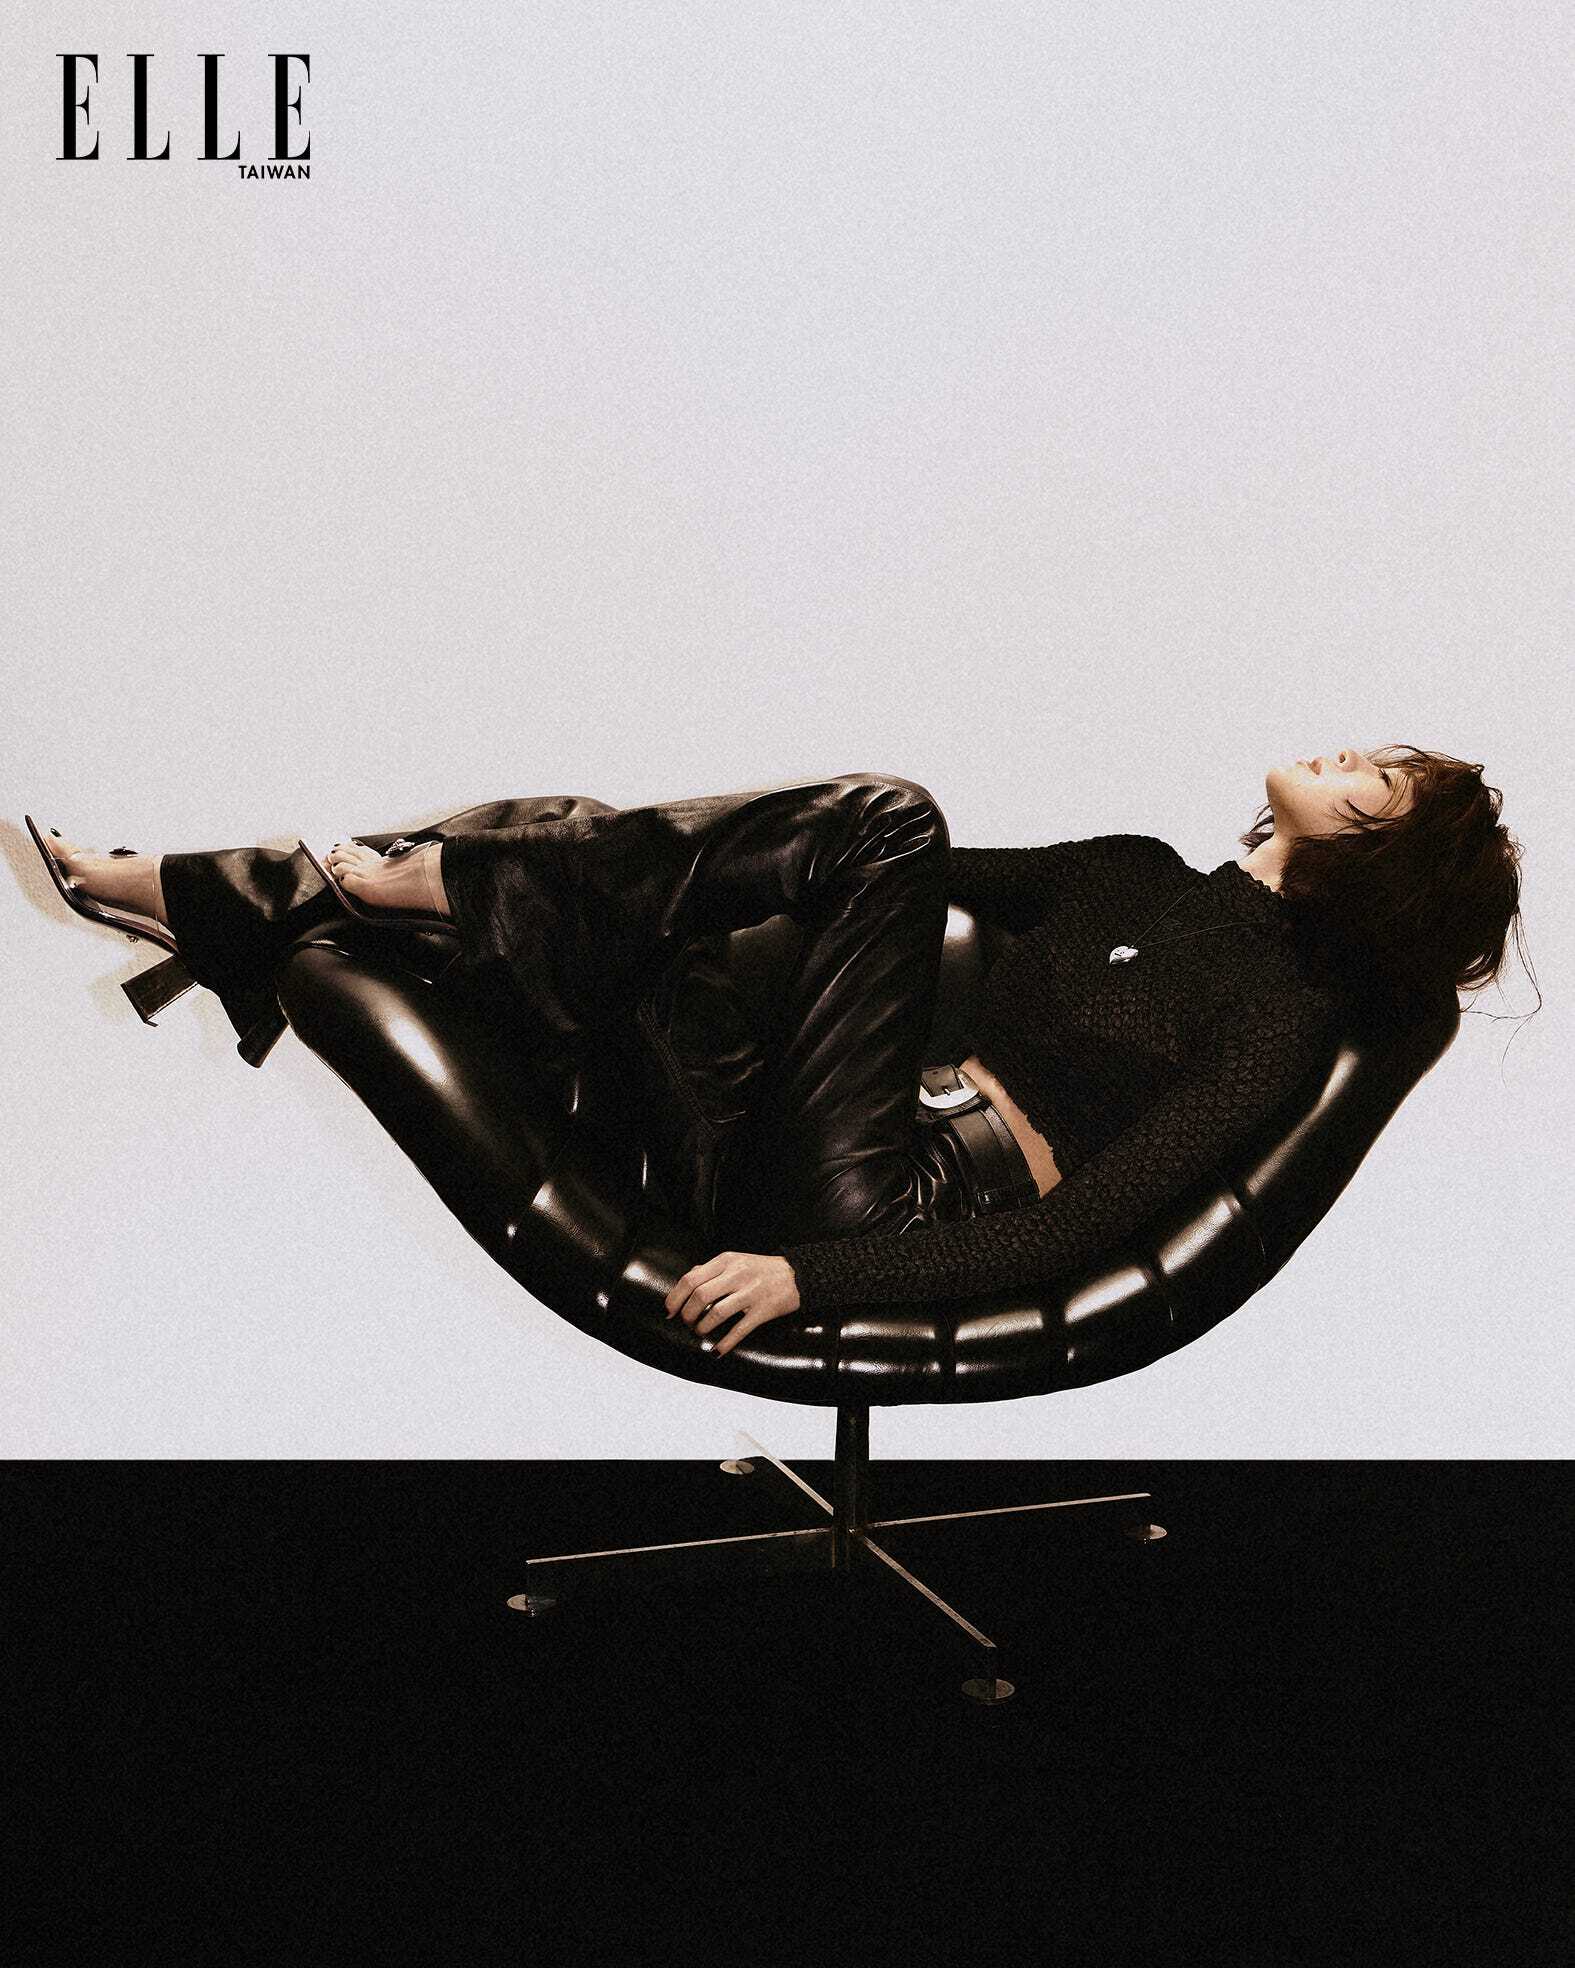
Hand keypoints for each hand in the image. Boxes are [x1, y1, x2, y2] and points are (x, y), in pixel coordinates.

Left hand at [664, 1251, 801, 1356]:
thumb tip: (687, 1280)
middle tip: (687, 1323)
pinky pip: (739, 1329)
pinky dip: (725, 1343)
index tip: (670, 1310)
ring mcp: (751, 1292)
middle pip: (700, 1296)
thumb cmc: (763, 1269)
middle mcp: (737, 1274)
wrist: (798, 1275)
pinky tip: (717, 1350)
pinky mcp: (763, 1310)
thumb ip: (711, 1269)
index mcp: (726, 1261)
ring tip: (700, 1332)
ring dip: (703, 1328)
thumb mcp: (735, 1260)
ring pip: (716, 1313)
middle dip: (687, 1314)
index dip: (676, 1297)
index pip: (691, 1278)